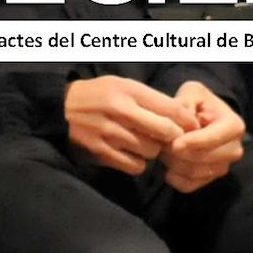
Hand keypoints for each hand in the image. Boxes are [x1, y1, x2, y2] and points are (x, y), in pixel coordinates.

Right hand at [64, 75, 199, 175]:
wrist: (60, 109)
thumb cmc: (98, 96)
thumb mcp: (122, 85)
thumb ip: (150, 99)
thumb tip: (183, 116)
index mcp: (128, 91)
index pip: (171, 108)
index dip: (187, 121)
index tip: (191, 127)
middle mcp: (120, 111)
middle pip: (165, 132)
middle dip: (171, 137)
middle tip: (168, 138)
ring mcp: (110, 134)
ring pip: (151, 151)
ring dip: (152, 150)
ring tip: (144, 143)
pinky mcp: (101, 152)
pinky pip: (135, 166)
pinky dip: (138, 163)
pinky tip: (132, 154)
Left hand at [159, 81, 245, 192]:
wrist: (201, 120)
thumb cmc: (197, 104)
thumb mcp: (193, 93)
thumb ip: (185, 102)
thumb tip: (181, 122)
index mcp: (234, 126)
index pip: (215, 138)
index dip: (194, 142)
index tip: (175, 143)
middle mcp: (233, 150)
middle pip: (203, 159)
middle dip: (179, 153)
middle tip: (162, 142)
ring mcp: (222, 167)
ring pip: (193, 173)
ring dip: (172, 163)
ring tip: (163, 149)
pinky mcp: (208, 180)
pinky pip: (187, 186)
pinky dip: (173, 177)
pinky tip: (167, 164)